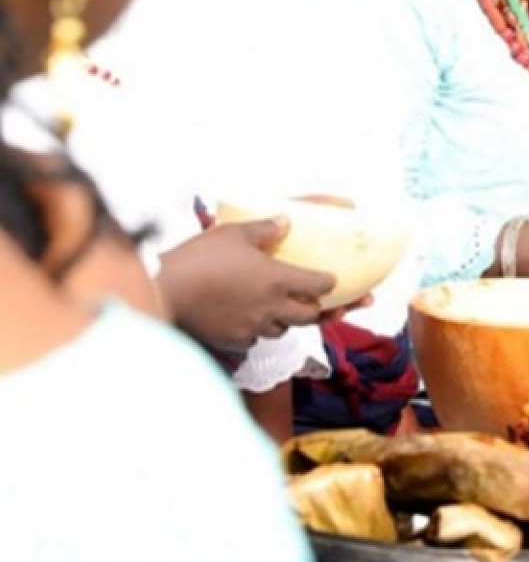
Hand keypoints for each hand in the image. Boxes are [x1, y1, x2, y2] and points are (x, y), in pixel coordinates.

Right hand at [157, 220, 336, 349]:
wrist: (163, 290)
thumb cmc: (198, 258)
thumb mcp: (233, 234)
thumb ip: (264, 228)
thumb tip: (286, 221)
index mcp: (277, 280)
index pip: (320, 286)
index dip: (330, 283)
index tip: (331, 280)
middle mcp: (271, 308)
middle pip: (310, 317)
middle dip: (317, 309)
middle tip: (316, 302)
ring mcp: (252, 327)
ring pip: (282, 330)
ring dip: (286, 320)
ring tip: (281, 309)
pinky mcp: (233, 340)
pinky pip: (254, 338)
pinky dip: (257, 330)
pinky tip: (250, 320)